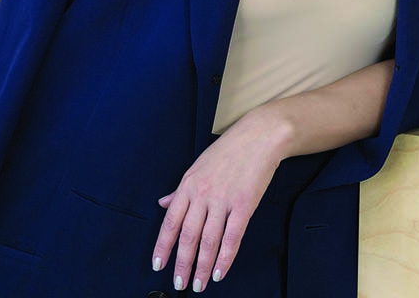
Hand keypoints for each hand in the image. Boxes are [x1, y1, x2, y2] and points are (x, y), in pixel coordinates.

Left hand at [152, 107, 288, 291]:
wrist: (259, 136)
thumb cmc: (230, 149)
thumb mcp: (197, 166)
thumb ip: (180, 189)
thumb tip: (163, 203)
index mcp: (188, 185)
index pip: (170, 222)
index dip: (163, 247)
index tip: (158, 265)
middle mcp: (202, 194)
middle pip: (188, 237)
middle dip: (182, 264)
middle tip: (179, 284)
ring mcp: (223, 200)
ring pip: (208, 242)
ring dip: (202, 267)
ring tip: (199, 284)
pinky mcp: (244, 205)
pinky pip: (232, 238)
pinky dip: (225, 258)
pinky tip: (220, 271)